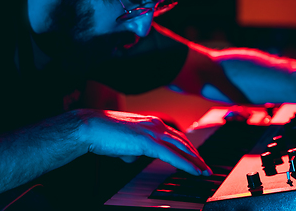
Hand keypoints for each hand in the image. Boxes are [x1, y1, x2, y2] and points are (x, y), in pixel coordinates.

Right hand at [78, 110, 211, 175]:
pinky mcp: (148, 142)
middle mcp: (156, 125)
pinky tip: (194, 171)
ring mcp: (153, 132)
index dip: (187, 148)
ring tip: (204, 172)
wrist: (90, 127)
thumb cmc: (103, 135)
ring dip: (195, 161)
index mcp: (151, 123)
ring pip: (181, 148)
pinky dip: (185, 164)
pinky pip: (172, 155)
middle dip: (196, 156)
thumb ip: (132, 149)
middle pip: (183, 142)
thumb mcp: (123, 143)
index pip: (176, 136)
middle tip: (205, 167)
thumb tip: (134, 157)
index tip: (195, 158)